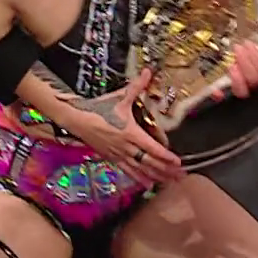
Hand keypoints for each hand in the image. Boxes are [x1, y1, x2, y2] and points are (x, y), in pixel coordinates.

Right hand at [64, 69, 185, 187]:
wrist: (77, 120)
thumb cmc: (99, 109)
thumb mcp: (119, 97)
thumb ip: (136, 87)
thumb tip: (148, 72)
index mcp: (130, 133)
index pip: (152, 148)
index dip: (165, 156)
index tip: (178, 162)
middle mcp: (126, 147)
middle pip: (149, 162)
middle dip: (165, 170)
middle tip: (180, 177)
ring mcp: (118, 154)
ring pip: (140, 169)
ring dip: (155, 176)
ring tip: (169, 182)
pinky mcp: (112, 158)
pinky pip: (128, 171)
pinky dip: (139, 178)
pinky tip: (148, 185)